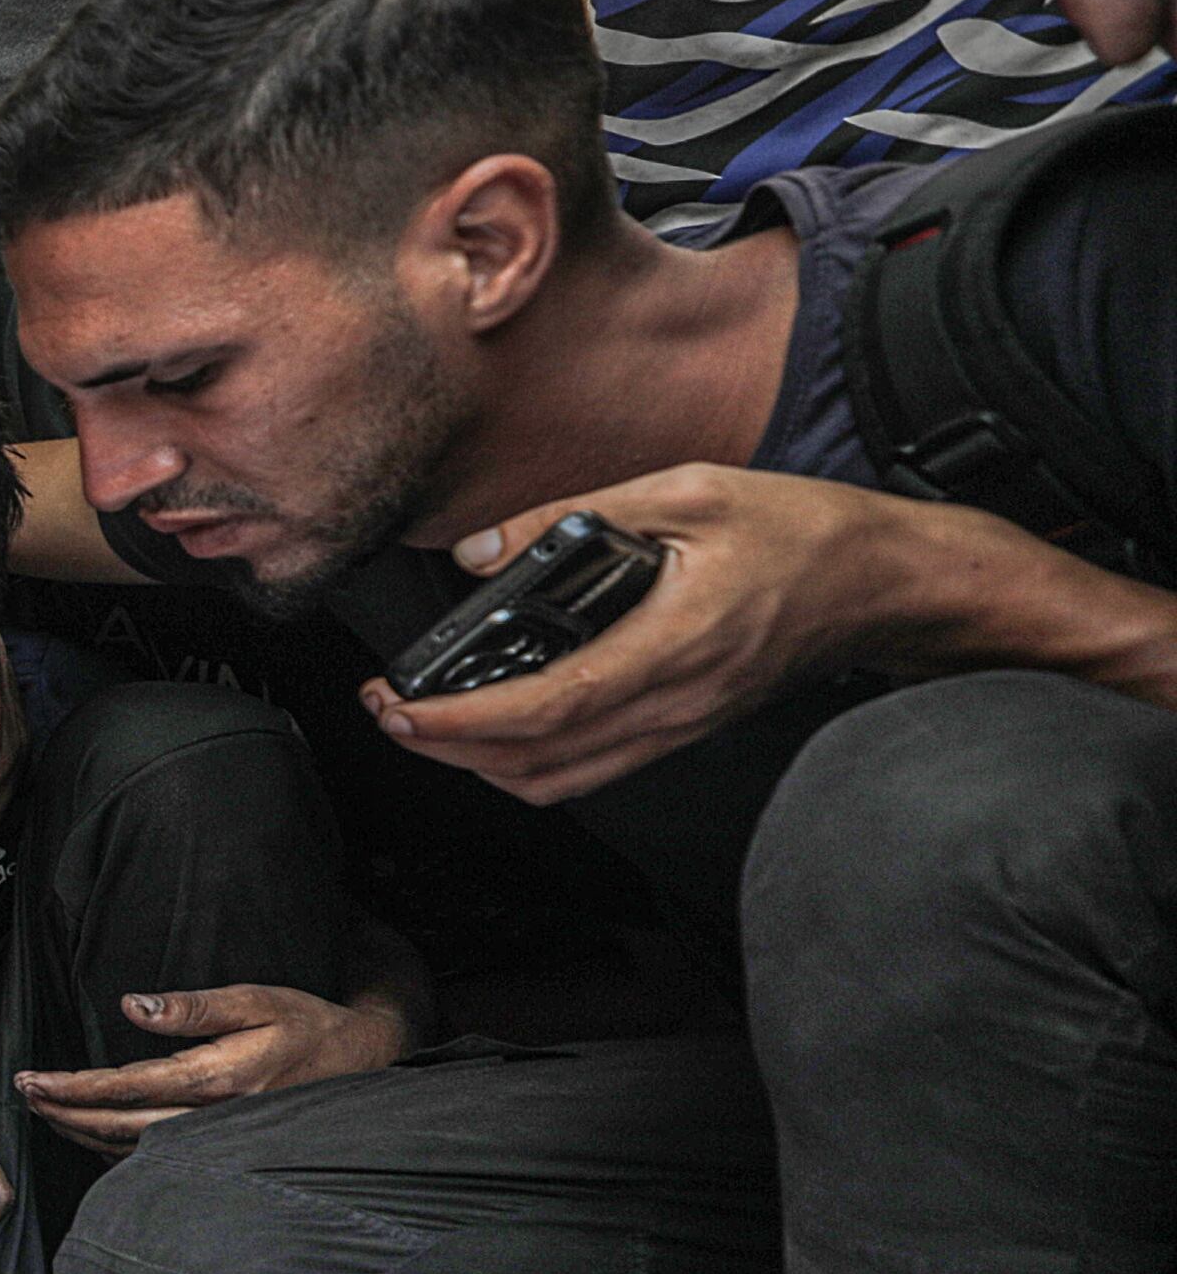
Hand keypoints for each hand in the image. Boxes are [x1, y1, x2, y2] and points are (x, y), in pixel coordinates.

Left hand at [17, 983, 407, 1151]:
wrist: (361, 1064)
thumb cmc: (307, 1025)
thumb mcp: (255, 1000)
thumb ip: (192, 1007)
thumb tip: (130, 1006)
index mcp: (215, 1079)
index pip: (124, 1089)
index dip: (71, 1088)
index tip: (31, 1080)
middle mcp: (211, 1119)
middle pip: (116, 1127)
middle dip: (62, 1113)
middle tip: (22, 1094)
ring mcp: (215, 1142)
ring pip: (130, 1149)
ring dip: (80, 1132)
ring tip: (43, 1111)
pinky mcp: (218, 1149)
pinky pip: (152, 1157)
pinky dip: (111, 1148)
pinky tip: (89, 1132)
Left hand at [360, 466, 878, 802]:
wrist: (885, 583)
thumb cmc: (803, 533)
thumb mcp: (688, 492)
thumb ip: (574, 516)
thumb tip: (481, 551)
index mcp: (672, 645)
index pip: (544, 708)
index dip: (458, 720)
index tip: (399, 709)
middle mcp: (673, 705)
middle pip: (535, 764)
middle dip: (446, 748)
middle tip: (388, 712)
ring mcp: (679, 727)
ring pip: (559, 781)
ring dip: (481, 764)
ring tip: (428, 721)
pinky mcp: (683, 730)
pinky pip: (591, 770)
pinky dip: (528, 762)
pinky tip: (496, 726)